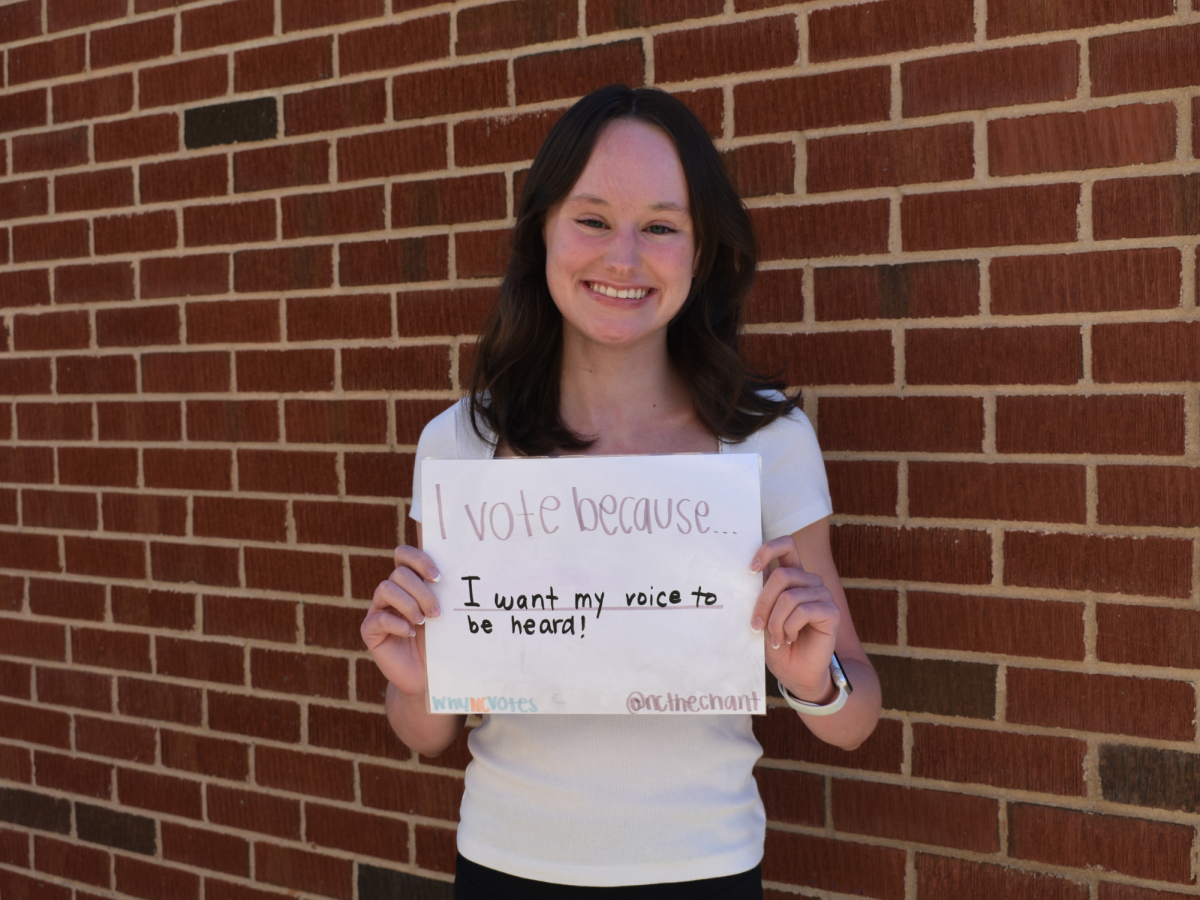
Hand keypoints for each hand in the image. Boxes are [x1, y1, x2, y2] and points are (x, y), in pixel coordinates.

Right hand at [360, 545, 441, 699]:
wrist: (427, 675)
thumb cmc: (439, 641)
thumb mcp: (444, 614)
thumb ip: (443, 594)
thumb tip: (461, 573)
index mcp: (408, 582)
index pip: (404, 554)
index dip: (419, 559)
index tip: (438, 577)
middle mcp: (391, 592)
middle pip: (399, 573)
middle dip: (421, 591)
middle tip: (437, 613)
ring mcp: (378, 610)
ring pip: (385, 589)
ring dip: (409, 605)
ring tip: (423, 622)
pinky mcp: (370, 630)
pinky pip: (378, 618)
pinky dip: (397, 624)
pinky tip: (410, 634)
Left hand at [749, 536, 840, 702]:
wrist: (797, 673)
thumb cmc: (778, 644)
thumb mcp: (763, 616)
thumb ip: (760, 593)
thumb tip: (748, 571)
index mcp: (792, 576)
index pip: (786, 546)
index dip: (768, 549)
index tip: (750, 569)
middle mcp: (808, 581)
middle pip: (782, 574)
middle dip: (763, 602)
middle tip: (756, 626)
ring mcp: (822, 595)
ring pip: (789, 596)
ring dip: (775, 622)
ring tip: (777, 638)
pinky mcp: (831, 611)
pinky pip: (802, 611)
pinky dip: (789, 628)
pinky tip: (790, 638)